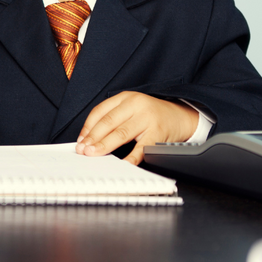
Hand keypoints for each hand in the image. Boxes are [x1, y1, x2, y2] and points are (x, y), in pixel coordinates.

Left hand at [75, 92, 198, 164]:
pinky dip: (131, 157)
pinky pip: (141, 147)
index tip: (80, 141)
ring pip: (121, 133)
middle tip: (83, 150)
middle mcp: (136, 104)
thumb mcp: (132, 109)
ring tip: (94, 155)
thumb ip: (113, 119)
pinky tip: (122, 163)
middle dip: (93, 138)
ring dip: (104, 146)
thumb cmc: (152, 115)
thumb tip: (90, 139)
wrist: (181, 116)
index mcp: (126, 98)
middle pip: (108, 122)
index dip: (87, 127)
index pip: (100, 111)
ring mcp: (147, 118)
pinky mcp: (158, 132)